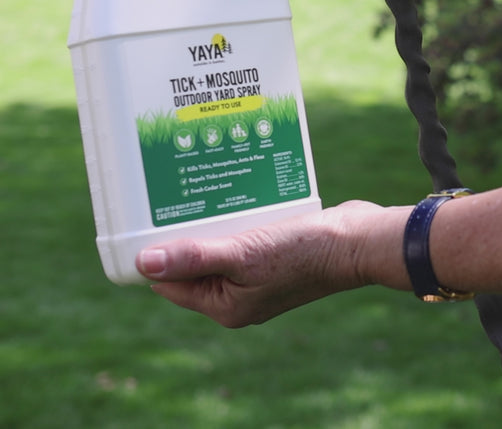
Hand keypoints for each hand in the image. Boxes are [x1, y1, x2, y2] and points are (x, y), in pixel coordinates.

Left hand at [136, 200, 400, 326]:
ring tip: (202, 193)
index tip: (145, 219)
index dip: (155, 254)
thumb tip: (143, 263)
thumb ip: (194, 258)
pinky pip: (242, 239)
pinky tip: (232, 199)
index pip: (171, 283)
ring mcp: (257, 278)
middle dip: (183, 235)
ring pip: (217, 248)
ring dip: (209, 225)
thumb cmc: (303, 252)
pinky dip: (234, 222)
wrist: (358, 241)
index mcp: (225, 307)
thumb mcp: (243, 254)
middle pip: (193, 265)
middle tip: (174, 197)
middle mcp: (239, 297)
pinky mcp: (275, 257)